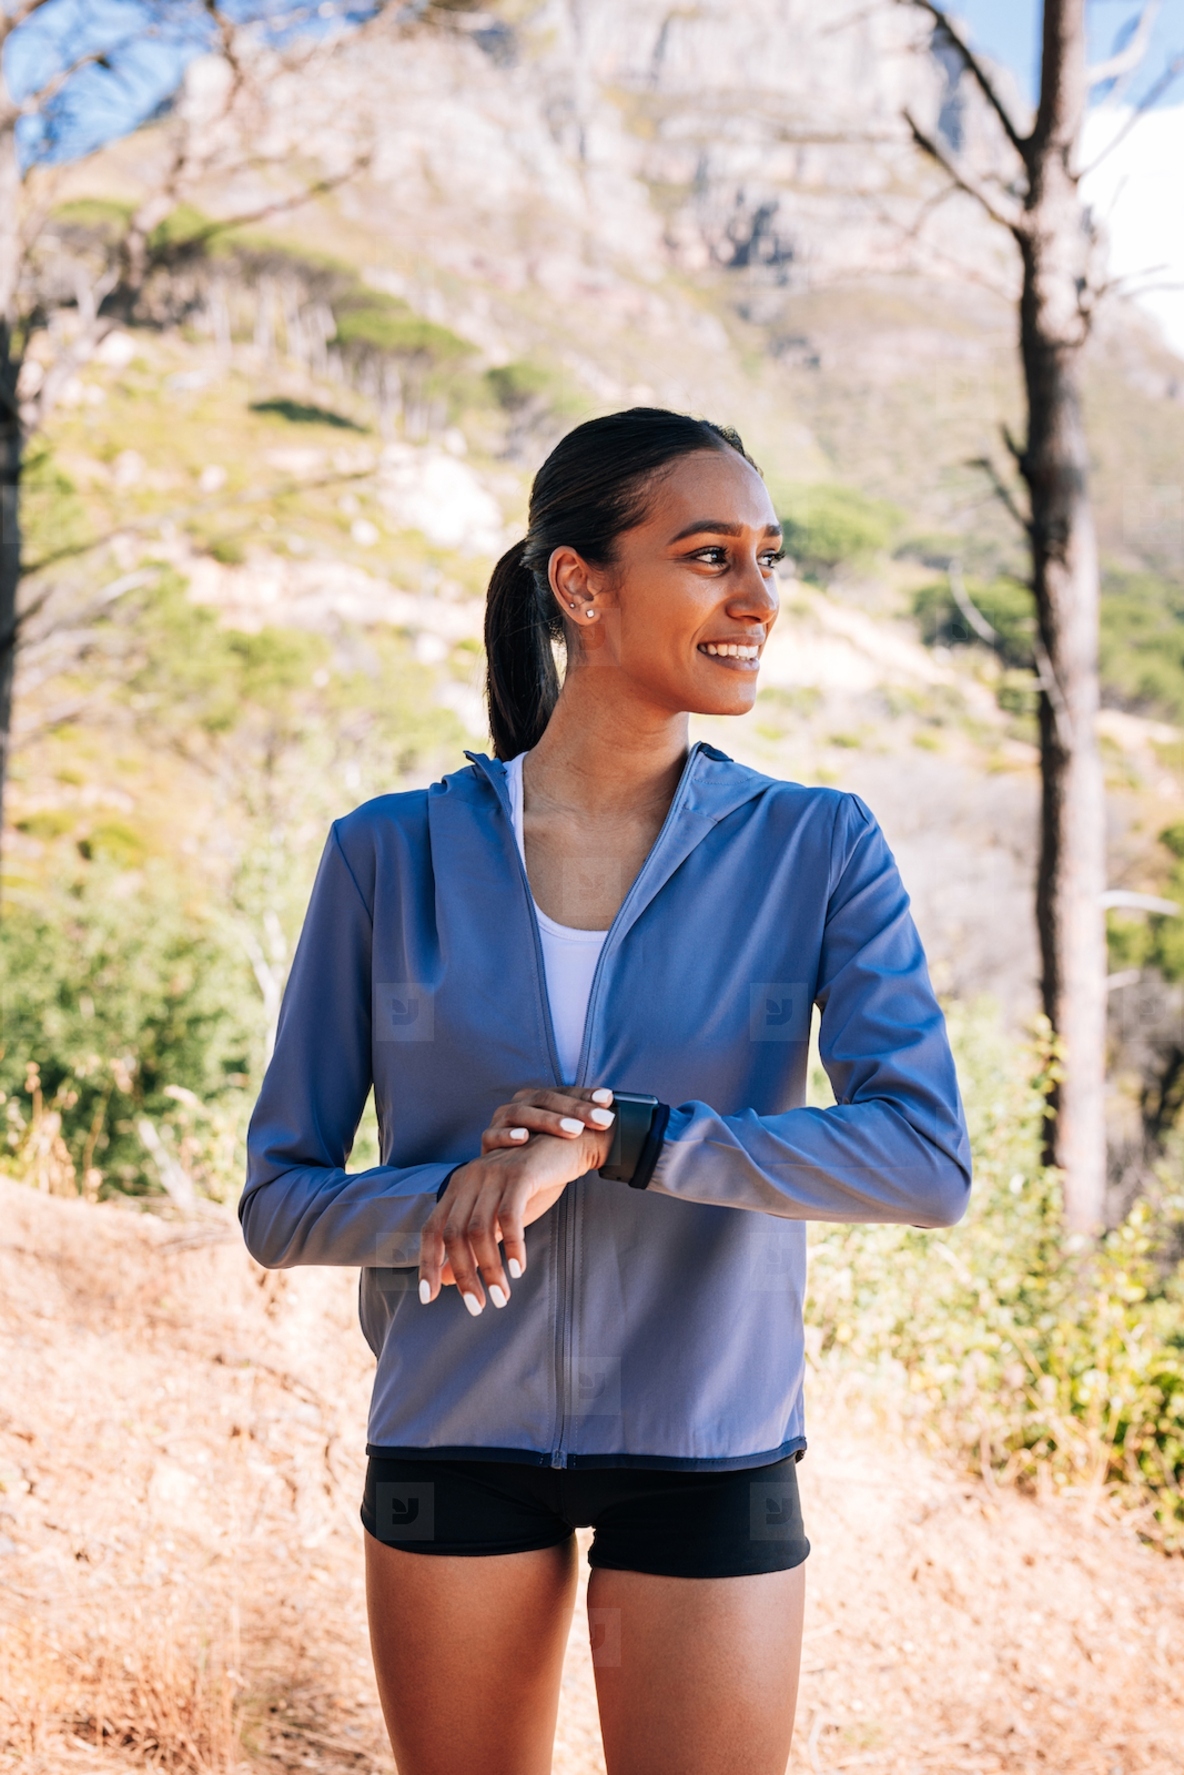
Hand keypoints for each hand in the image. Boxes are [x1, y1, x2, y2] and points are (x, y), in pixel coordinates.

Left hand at [418, 1116, 614, 1314]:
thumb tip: (445, 1278)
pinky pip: (510, 1216)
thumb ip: (473, 1243)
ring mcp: (493, 1174)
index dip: (428, 1263)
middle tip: (477, 1307)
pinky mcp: (519, 1174)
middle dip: (463, 1275)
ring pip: (480, 1230)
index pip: (432, 1229)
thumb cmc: (532, 1184)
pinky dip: (513, 1246)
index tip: (430, 1297)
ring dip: (489, 1268)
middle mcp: (469, 1178)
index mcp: (458, 1187)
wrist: (567, 1145)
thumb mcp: (498, 1215)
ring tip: (502, 1296)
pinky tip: (519, 1269)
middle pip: (454, 1234)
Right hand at [481, 1085, 616, 1152]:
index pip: (566, 1092)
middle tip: (600, 1119)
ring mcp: (501, 1121)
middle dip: (576, 1109)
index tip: (609, 1101)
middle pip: (546, 1099)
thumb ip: (584, 1129)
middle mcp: (520, 1105)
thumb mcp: (566, 1144)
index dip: (587, 1095)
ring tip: (573, 1129)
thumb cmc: (544, 1161)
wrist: (510, 1187)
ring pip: (522, 1112)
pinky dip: (507, 1135)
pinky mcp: (486, 1141)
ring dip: (548, 1120)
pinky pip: (493, 1135)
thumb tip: (618, 1120)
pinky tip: (523, 1138)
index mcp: (540, 1101)